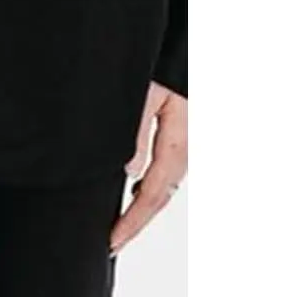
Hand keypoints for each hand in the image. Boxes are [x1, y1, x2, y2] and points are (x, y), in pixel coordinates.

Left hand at [110, 83, 187, 253]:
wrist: (181, 51)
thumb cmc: (161, 70)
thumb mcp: (145, 97)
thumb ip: (137, 133)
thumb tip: (130, 173)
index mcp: (178, 144)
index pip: (153, 194)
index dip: (133, 220)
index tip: (113, 240)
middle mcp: (185, 150)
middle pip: (160, 198)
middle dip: (135, 224)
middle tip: (111, 245)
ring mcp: (184, 146)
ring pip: (163, 188)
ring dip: (142, 210)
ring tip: (119, 229)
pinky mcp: (178, 139)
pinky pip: (165, 173)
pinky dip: (148, 191)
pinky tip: (133, 196)